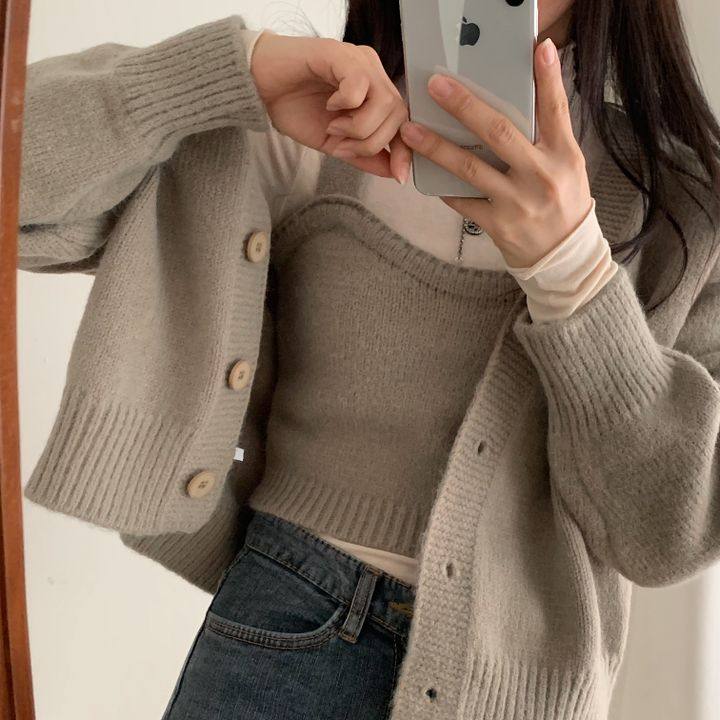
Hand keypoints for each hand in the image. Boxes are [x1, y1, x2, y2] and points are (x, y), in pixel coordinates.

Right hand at [251, 32, 411, 184]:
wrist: (259, 87)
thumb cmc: (293, 107)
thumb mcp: (334, 143)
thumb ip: (364, 155)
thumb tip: (392, 170)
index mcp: (374, 92)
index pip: (403, 121)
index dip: (406, 150)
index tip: (399, 175)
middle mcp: (372, 72)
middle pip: (398, 115)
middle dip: (372, 142)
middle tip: (343, 146)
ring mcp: (358, 61)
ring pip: (384, 103)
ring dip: (359, 128)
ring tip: (333, 127)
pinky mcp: (340, 54)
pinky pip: (360, 85)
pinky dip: (346, 105)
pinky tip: (329, 106)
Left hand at [398, 38, 592, 268]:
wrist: (563, 254)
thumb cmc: (563, 202)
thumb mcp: (566, 166)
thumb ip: (545, 137)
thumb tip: (519, 101)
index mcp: (563, 156)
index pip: (556, 109)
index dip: (548, 78)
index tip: (539, 48)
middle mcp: (540, 176)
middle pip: (498, 132)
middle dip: (464, 106)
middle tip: (436, 86)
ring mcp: (517, 202)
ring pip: (470, 168)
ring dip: (436, 147)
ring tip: (410, 130)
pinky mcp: (497, 224)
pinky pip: (462, 200)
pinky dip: (443, 185)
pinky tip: (423, 170)